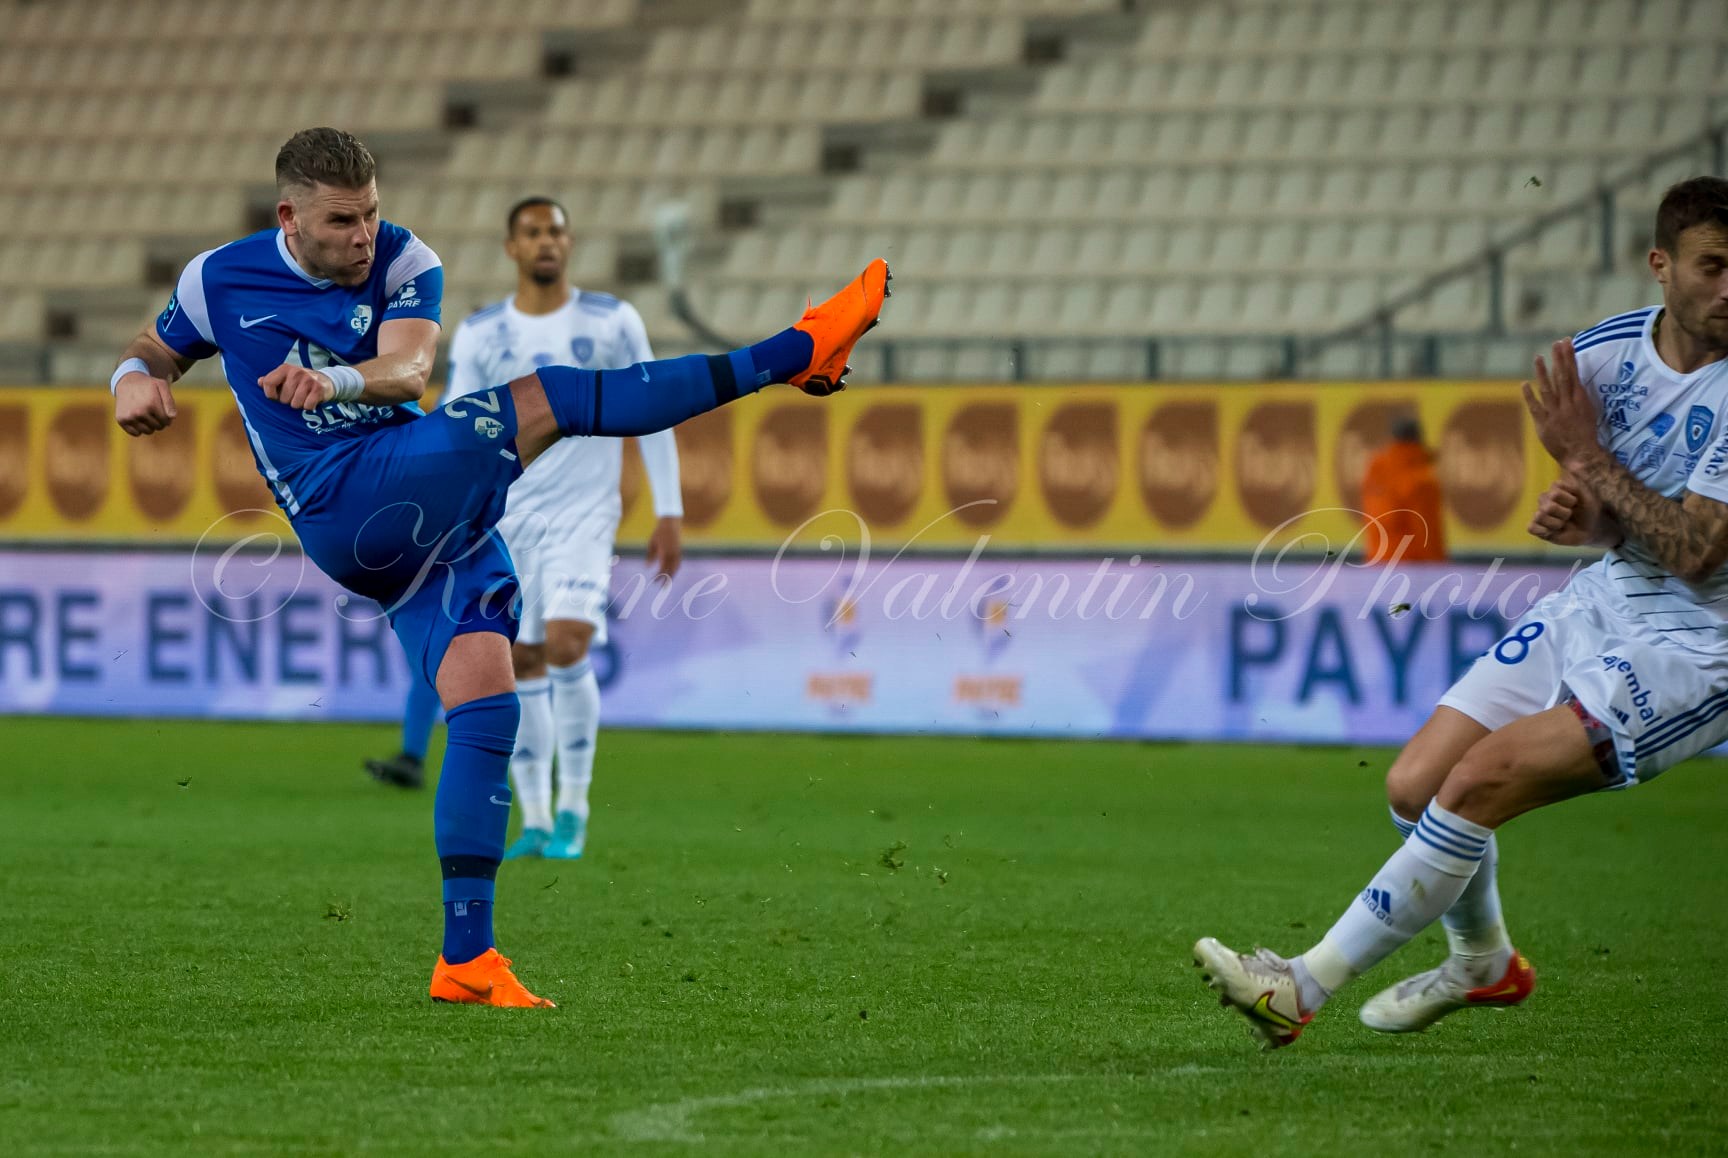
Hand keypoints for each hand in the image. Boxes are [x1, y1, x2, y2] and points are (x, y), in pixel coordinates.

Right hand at [114, 372, 176, 435]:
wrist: (127, 381)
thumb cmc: (148, 385)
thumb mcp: (162, 386)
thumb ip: (170, 402)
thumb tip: (172, 417)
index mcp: (152, 404)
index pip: (166, 421)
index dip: (167, 418)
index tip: (164, 412)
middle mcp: (140, 411)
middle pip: (158, 427)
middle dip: (159, 421)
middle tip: (154, 412)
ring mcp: (129, 417)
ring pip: (148, 431)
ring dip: (150, 426)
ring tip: (147, 415)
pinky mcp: (121, 420)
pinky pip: (136, 433)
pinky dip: (139, 429)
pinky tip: (139, 419)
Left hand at [259, 364, 333, 410]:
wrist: (325, 381)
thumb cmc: (300, 382)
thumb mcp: (285, 378)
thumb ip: (271, 380)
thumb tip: (259, 382)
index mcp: (284, 368)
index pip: (268, 383)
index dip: (270, 394)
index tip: (275, 397)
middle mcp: (296, 372)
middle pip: (283, 398)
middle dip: (288, 401)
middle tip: (294, 396)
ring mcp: (308, 380)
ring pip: (295, 404)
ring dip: (298, 405)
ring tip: (302, 398)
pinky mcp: (318, 389)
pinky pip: (307, 406)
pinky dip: (308, 407)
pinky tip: (310, 400)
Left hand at [646, 516, 682, 583]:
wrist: (671, 523)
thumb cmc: (659, 533)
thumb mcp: (652, 544)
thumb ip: (650, 556)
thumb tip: (647, 567)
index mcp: (665, 553)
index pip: (662, 569)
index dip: (658, 577)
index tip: (654, 582)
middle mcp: (672, 555)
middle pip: (670, 571)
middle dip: (666, 580)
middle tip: (662, 589)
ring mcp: (677, 553)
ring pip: (676, 568)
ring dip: (672, 576)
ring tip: (667, 583)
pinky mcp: (679, 551)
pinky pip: (678, 563)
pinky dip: (675, 570)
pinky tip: (672, 573)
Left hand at [1521, 338, 1601, 472]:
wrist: (1582, 454)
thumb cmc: (1585, 434)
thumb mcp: (1587, 411)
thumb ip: (1578, 396)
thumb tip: (1574, 381)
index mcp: (1580, 399)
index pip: (1574, 374)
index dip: (1569, 358)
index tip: (1566, 343)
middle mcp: (1568, 403)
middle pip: (1563, 377)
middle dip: (1559, 359)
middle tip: (1556, 343)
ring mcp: (1556, 413)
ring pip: (1548, 389)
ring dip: (1543, 373)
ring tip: (1538, 357)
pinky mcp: (1544, 424)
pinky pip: (1536, 407)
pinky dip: (1529, 396)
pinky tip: (1524, 384)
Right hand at [1527, 474, 1622, 547]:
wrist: (1591, 529)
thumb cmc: (1590, 510)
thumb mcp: (1589, 494)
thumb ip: (1581, 480)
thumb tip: (1576, 464)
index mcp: (1555, 489)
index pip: (1555, 492)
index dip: (1568, 500)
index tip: (1577, 503)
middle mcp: (1545, 500)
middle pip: (1548, 506)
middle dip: (1564, 513)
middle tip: (1571, 515)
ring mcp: (1540, 513)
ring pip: (1540, 516)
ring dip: (1557, 523)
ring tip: (1563, 524)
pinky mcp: (1536, 528)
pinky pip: (1531, 527)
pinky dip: (1544, 530)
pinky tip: (1552, 531)